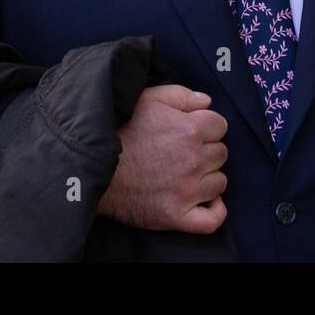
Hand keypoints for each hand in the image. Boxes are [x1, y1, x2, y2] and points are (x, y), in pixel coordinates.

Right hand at [96, 84, 228, 233]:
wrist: (93, 166)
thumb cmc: (120, 129)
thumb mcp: (148, 98)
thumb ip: (182, 95)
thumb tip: (207, 102)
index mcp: (190, 129)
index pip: (220, 126)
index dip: (206, 125)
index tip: (191, 129)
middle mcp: (193, 160)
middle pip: (221, 153)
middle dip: (206, 149)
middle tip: (183, 151)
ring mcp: (186, 191)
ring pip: (219, 183)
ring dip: (208, 177)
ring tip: (187, 173)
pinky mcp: (175, 216)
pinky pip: (212, 219)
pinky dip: (215, 211)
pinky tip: (205, 200)